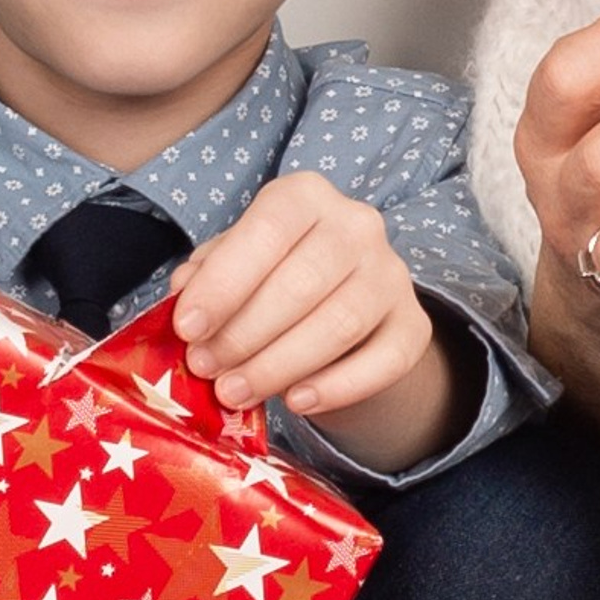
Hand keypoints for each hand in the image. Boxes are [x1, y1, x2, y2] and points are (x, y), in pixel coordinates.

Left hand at [170, 172, 438, 430]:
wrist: (341, 312)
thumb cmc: (271, 279)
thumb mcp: (233, 265)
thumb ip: (207, 273)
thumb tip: (185, 292)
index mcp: (305, 196)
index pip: (268, 229)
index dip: (225, 282)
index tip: (188, 328)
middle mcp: (357, 225)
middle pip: (302, 282)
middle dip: (244, 332)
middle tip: (205, 369)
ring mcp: (392, 275)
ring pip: (340, 323)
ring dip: (279, 364)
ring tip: (235, 392)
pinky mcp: (414, 325)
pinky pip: (384, 361)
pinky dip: (338, 387)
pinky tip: (296, 402)